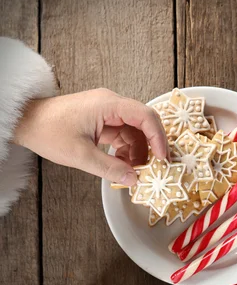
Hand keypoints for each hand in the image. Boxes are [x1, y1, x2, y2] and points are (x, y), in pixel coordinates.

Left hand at [13, 88, 168, 185]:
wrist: (27, 123)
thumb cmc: (48, 132)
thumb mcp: (81, 155)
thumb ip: (110, 168)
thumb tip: (134, 179)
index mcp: (108, 104)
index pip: (145, 116)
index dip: (158, 137)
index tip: (162, 158)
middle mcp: (111, 104)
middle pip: (143, 123)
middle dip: (150, 147)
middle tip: (155, 169)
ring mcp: (107, 112)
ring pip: (134, 132)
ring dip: (138, 153)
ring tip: (135, 172)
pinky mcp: (102, 121)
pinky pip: (123, 136)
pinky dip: (126, 152)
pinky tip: (124, 167)